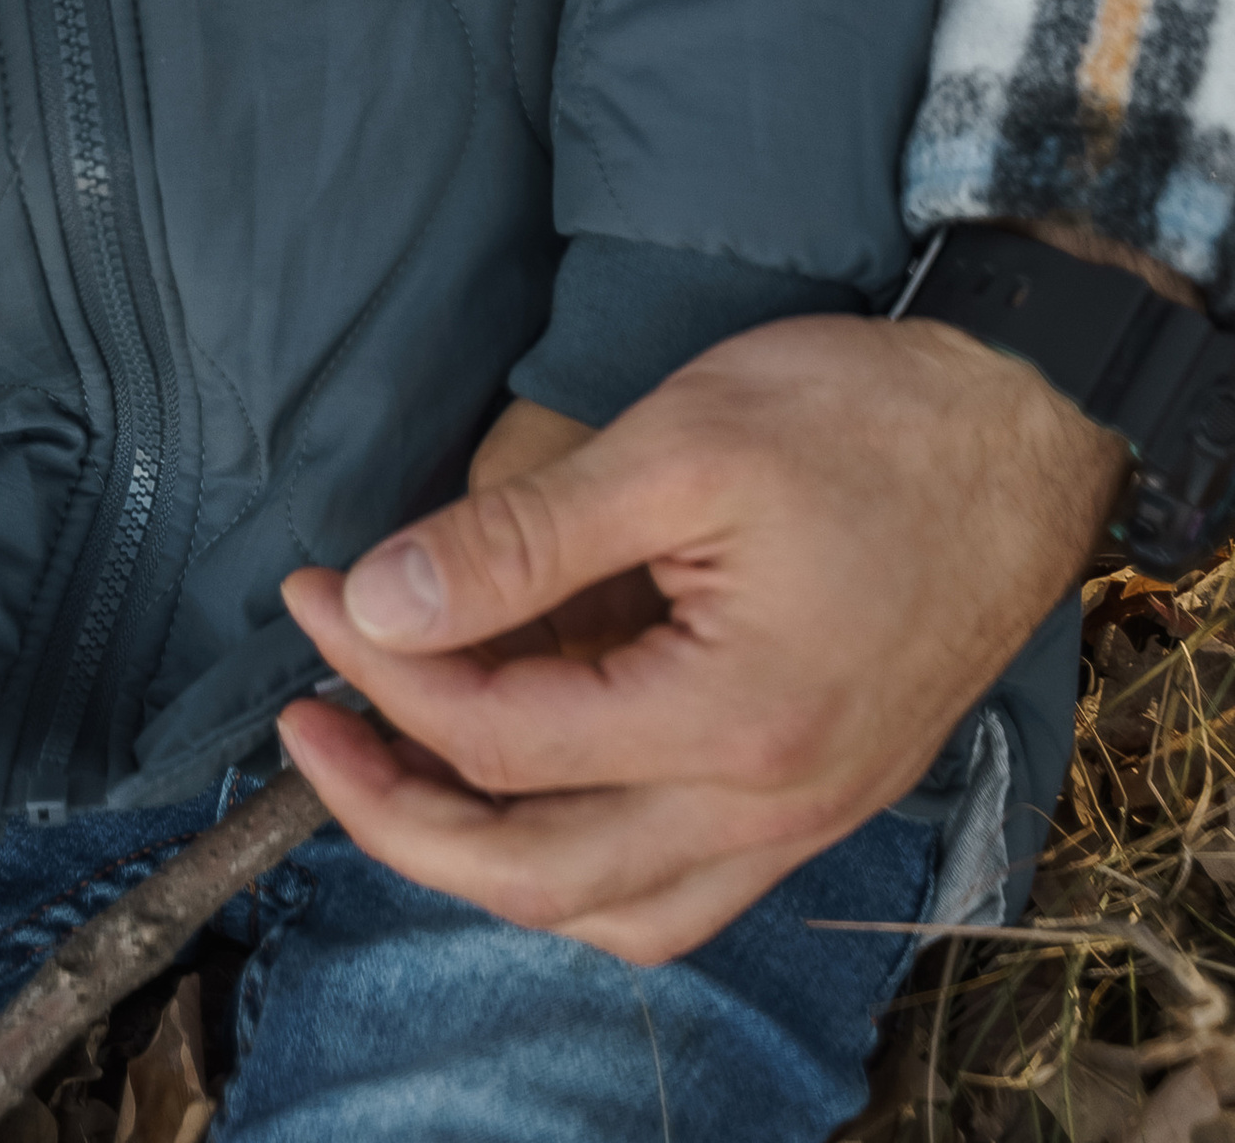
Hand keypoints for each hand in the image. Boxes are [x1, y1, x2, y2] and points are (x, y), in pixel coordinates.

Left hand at [277, 310, 1122, 963]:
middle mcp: (769, 810)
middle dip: (395, 810)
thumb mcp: (678, 443)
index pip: (500, 737)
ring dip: (481, 860)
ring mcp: (800, 822)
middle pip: (536, 875)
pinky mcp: (812, 802)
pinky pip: (672, 888)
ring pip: (608, 912)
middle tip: (305, 724)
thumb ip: (521, 538)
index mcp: (734, 724)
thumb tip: (377, 599)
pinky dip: (576, 862)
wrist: (1024, 431)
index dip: (381, 666)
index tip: (311, 589)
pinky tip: (520, 789)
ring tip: (393, 765)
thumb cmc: (864, 418)